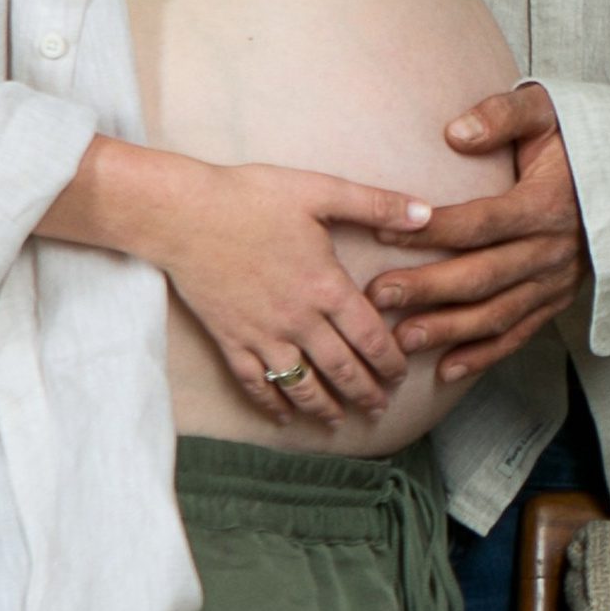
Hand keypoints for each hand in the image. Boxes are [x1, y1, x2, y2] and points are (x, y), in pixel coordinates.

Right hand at [39, 140, 427, 422]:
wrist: (182, 214)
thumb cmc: (250, 197)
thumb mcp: (319, 190)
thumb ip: (375, 204)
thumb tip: (427, 212)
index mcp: (326, 287)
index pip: (371, 338)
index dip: (391, 362)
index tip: (402, 375)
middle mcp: (299, 320)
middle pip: (343, 370)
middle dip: (367, 393)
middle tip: (381, 407)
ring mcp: (263, 335)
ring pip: (302, 385)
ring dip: (326, 406)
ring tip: (341, 420)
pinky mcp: (230, 340)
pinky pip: (255, 384)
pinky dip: (271, 404)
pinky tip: (283, 416)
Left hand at [369, 83, 584, 384]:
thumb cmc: (574, 140)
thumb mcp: (545, 111)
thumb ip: (502, 115)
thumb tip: (455, 133)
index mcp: (546, 204)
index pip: (483, 222)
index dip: (434, 230)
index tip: (385, 231)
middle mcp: (553, 250)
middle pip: (483, 275)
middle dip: (428, 289)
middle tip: (378, 296)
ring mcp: (556, 282)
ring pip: (497, 313)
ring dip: (449, 330)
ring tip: (401, 340)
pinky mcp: (556, 301)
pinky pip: (519, 334)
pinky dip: (484, 355)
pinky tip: (445, 369)